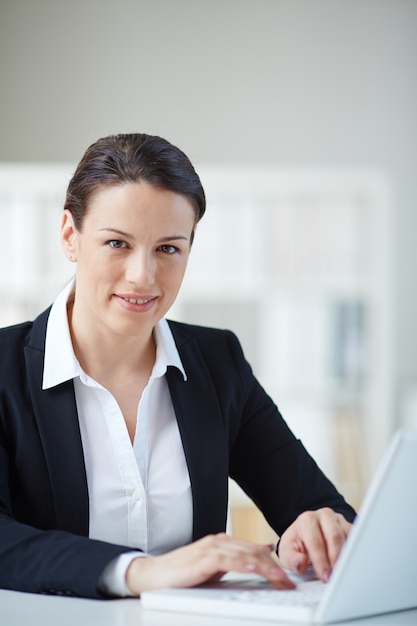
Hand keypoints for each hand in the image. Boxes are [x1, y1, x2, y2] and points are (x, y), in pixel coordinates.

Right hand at [126, 533, 294, 594]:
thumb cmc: (183, 574)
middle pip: (254, 551)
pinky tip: (255, 569)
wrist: (154, 575)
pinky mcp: (204, 558)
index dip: (273, 563)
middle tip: (289, 583)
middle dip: (274, 568)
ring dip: (266, 569)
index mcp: (223, 543)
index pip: (254, 550)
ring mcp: (212, 548)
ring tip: (280, 581)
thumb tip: (259, 557)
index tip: (287, 578)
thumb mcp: (214, 568)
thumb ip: (235, 562)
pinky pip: (229, 560)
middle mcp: (220, 541)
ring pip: (246, 555)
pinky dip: (244, 564)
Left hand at [277, 508, 351, 582]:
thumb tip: (300, 563)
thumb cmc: (296, 544)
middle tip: (336, 576)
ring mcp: (338, 520)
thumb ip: (291, 559)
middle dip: (336, 559)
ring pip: (347, 537)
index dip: (321, 561)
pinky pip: (356, 539)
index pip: (315, 541)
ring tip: (343, 573)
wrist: (305, 535)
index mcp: (307, 520)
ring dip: (346, 556)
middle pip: (334, 536)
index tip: (325, 576)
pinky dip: (354, 553)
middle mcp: (323, 516)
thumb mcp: (287, 552)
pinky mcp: (349, 527)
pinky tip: (351, 565)